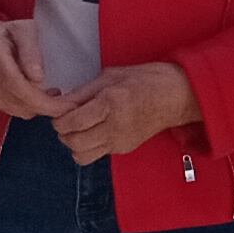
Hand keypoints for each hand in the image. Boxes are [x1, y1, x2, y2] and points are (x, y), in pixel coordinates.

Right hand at [0, 18, 63, 122]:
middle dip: (51, 107)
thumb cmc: (6, 35)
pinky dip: (37, 108)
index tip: (67, 102)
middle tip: (75, 102)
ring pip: (22, 110)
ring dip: (45, 108)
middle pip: (21, 102)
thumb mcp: (22, 29)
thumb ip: (30, 49)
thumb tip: (38, 77)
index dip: (42, 99)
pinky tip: (47, 97)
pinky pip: (19, 112)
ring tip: (63, 96)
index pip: (17, 85)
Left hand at [51, 61, 199, 165]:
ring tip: (78, 130)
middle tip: (65, 122)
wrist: (175, 96)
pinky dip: (88, 147)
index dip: (59, 121)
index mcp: (111, 103)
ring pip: (83, 156)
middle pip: (75, 143)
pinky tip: (93, 132)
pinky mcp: (125, 149)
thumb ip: (82, 92)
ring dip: (74, 145)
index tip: (58, 114)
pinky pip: (97, 155)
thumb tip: (60, 103)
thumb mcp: (110, 76)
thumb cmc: (145, 81)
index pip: (74, 122)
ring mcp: (121, 140)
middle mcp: (115, 126)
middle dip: (63, 134)